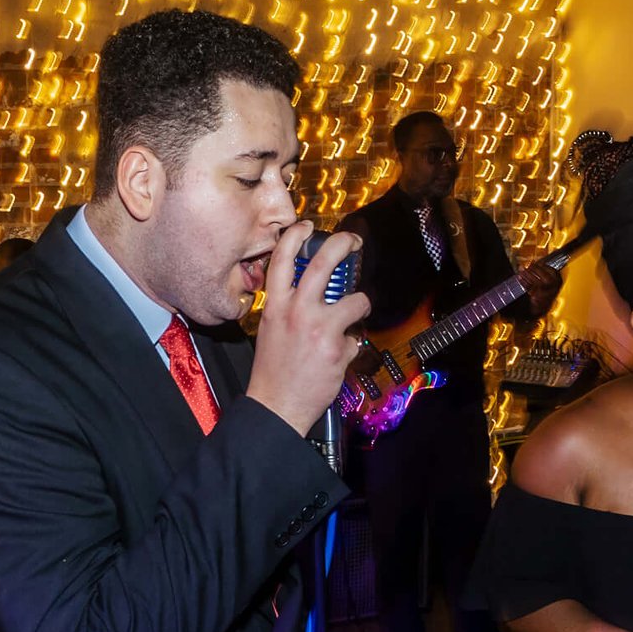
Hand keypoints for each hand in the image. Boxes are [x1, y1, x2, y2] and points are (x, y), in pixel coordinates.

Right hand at [247, 221, 372, 435]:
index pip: (283, 258)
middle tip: (353, 241)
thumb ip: (288, 307)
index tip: (308, 226)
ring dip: (360, 306)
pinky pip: (356, 338)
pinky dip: (351, 346)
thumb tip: (312, 291)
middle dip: (343, 244)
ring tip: (354, 315)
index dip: (297, 235)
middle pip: (325, 262)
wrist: (275, 405)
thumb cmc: (272, 370)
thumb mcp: (272, 328)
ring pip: (356, 301)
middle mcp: (297, 311)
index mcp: (275, 305)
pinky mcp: (338, 349)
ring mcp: (320, 329)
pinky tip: (338, 356)